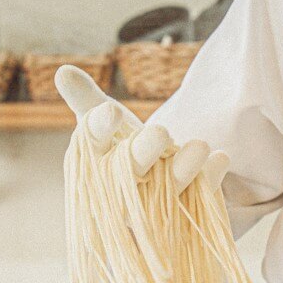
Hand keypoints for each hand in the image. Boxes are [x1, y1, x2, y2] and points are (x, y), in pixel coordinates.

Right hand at [54, 64, 228, 192]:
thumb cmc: (123, 149)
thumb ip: (87, 100)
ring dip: (185, 168)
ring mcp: (157, 204)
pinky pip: (201, 196)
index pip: (92, 145)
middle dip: (145, 152)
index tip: (112, 111)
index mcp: (95, 165)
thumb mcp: (106, 122)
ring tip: (200, 145)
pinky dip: (211, 177)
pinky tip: (220, 158)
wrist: (156, 188)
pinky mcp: (188, 212)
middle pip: (132, 171)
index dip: (101, 129)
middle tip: (160, 132)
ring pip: (170, 186)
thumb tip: (62, 71)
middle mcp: (124, 189)